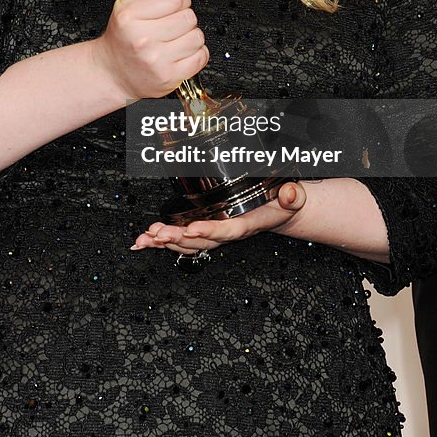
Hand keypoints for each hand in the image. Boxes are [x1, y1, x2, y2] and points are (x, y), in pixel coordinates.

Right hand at [93, 0, 210, 101]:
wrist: (112, 72)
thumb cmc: (125, 36)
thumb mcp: (133, 1)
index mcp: (129, 16)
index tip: (172, 4)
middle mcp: (142, 39)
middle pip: (189, 17)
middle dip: (183, 17)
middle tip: (169, 24)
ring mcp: (156, 60)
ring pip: (197, 37)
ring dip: (189, 36)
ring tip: (173, 39)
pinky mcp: (169, 77)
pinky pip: (201, 57)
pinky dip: (195, 54)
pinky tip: (180, 53)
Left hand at [130, 180, 308, 254]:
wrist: (280, 212)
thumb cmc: (283, 204)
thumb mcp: (294, 198)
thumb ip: (293, 197)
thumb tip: (291, 193)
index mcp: (248, 225)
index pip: (228, 230)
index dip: (211, 231)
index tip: (193, 228)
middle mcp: (229, 232)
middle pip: (201, 241)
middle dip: (178, 238)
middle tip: (158, 233)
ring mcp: (216, 233)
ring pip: (188, 243)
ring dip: (166, 242)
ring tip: (146, 238)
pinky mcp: (206, 230)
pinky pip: (182, 240)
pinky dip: (160, 242)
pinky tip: (142, 242)